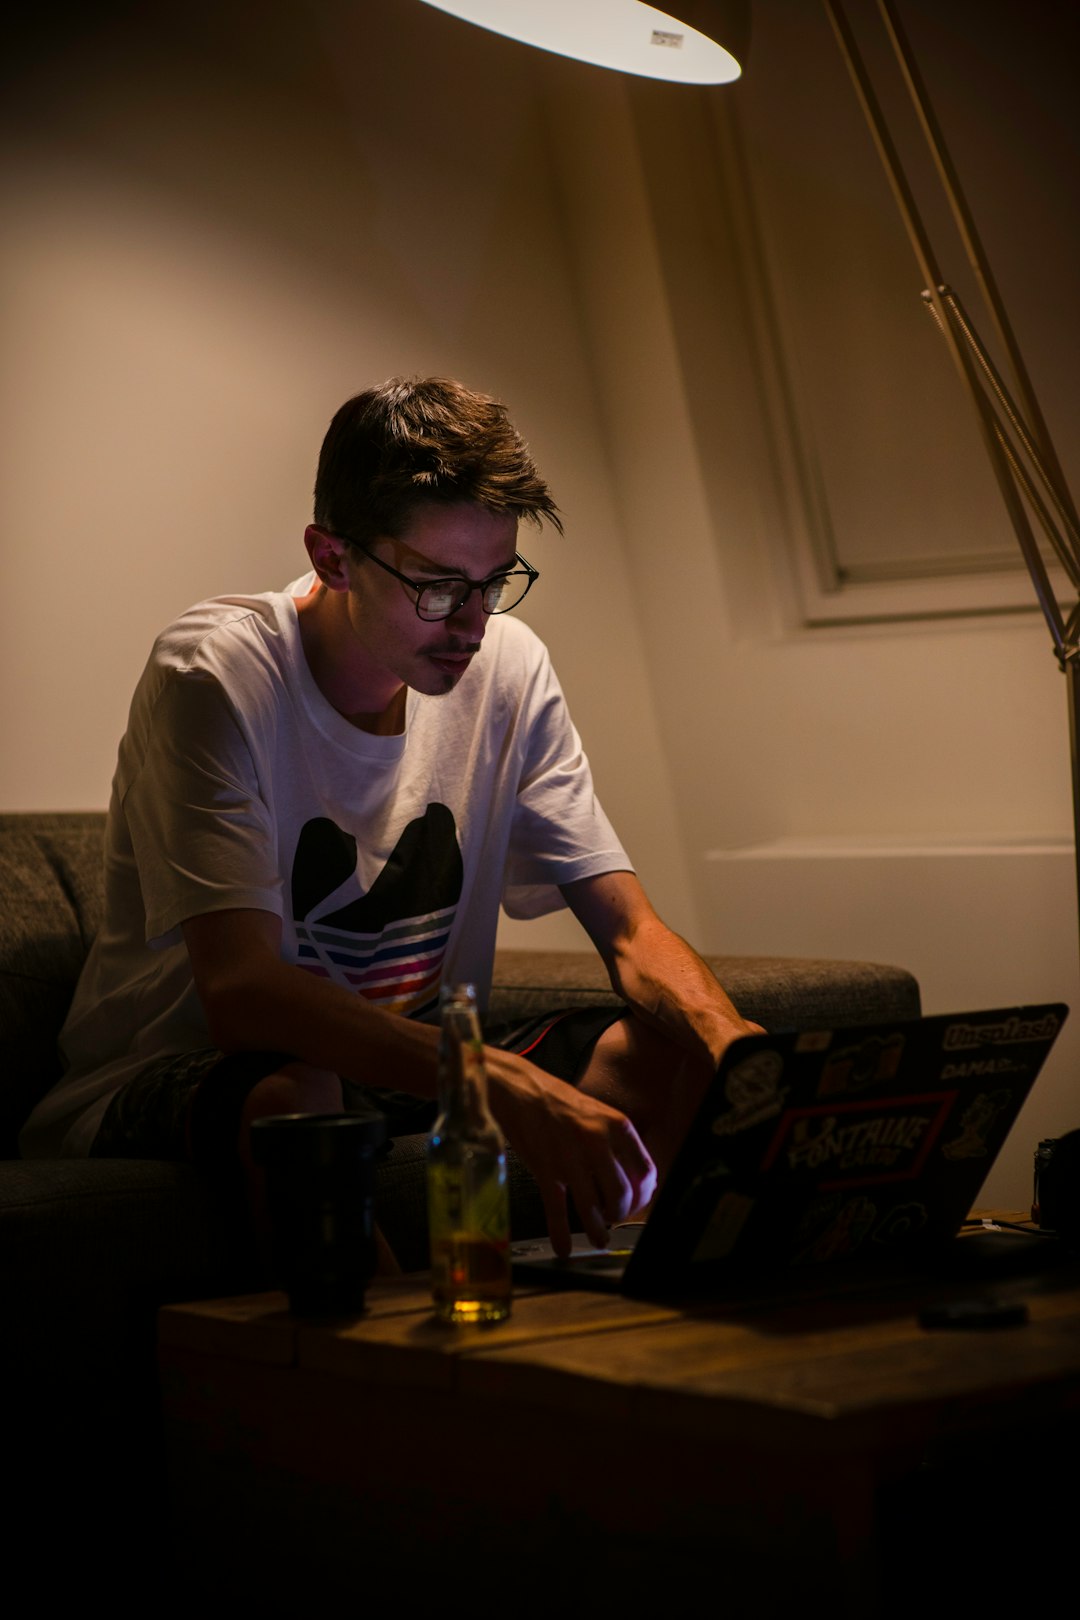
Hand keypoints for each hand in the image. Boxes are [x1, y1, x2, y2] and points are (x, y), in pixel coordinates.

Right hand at [486, 1050, 656, 1258]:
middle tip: (614, 1218)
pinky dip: (561, 1233)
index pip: (645, 1171)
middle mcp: (597, 1141)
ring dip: (597, 1230)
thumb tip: (631, 1180)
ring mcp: (569, 1157)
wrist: (519, 1090)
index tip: (637, 1202)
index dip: (644, 1195)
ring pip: (592, 1207)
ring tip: (599, 1239)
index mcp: (617, 1125)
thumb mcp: (598, 1114)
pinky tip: (563, 1247)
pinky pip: (557, 1210)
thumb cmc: (558, 1102)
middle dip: (620, 1214)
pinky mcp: (545, 1169)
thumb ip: (616, 1144)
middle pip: (622, 1194)